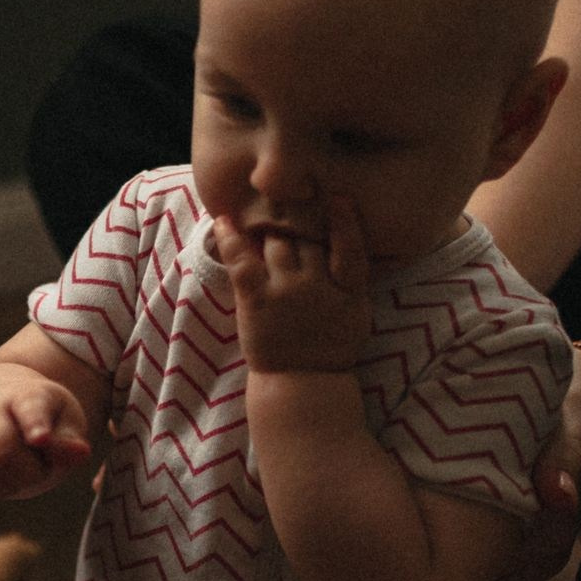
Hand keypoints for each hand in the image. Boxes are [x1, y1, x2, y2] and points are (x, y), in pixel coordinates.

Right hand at [0, 364, 92, 503]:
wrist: (0, 405)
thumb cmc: (44, 417)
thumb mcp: (65, 420)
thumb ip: (70, 440)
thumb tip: (81, 453)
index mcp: (25, 397)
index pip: (28, 409)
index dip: (34, 424)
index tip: (41, 439)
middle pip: (1, 450)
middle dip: (27, 472)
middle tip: (39, 468)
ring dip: (6, 485)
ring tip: (20, 477)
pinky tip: (0, 486)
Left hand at [216, 201, 371, 373]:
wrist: (301, 383)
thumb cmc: (331, 347)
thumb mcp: (358, 314)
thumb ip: (354, 280)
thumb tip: (348, 242)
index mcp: (349, 291)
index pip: (351, 249)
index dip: (345, 222)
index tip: (337, 198)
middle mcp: (319, 286)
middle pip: (309, 238)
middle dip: (298, 217)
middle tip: (284, 197)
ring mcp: (287, 292)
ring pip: (278, 242)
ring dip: (269, 224)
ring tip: (260, 209)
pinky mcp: (257, 301)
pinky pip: (242, 261)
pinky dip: (231, 238)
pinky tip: (223, 219)